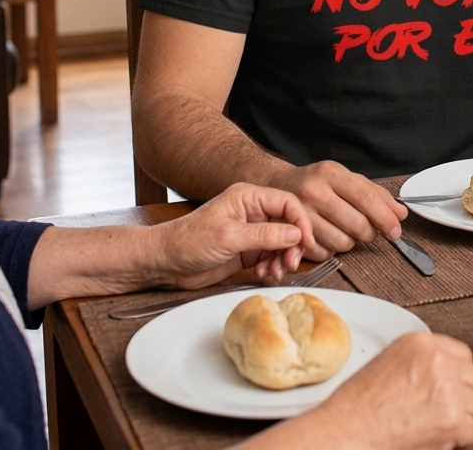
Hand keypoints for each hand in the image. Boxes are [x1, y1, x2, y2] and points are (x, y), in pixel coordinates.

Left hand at [152, 183, 314, 287]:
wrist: (165, 263)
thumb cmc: (189, 241)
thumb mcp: (229, 237)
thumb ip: (265, 235)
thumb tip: (296, 234)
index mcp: (248, 197)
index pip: (287, 203)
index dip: (301, 222)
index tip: (307, 243)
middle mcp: (253, 212)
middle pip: (288, 224)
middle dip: (293, 245)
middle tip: (290, 264)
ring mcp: (250, 231)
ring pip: (282, 242)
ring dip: (283, 258)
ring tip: (275, 273)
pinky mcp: (247, 250)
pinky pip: (271, 256)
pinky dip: (272, 266)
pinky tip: (263, 274)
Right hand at [267, 159, 407, 259]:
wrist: (277, 185)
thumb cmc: (317, 182)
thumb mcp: (345, 178)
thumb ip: (374, 194)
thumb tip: (400, 213)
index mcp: (331, 173)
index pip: (365, 197)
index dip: (385, 216)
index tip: (396, 230)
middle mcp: (314, 191)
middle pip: (357, 224)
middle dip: (370, 232)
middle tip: (368, 229)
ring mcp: (301, 214)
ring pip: (342, 243)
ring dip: (351, 242)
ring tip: (345, 230)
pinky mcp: (293, 235)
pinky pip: (325, 254)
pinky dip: (332, 250)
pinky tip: (328, 236)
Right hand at [312, 332, 472, 449]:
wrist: (345, 431)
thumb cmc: (357, 405)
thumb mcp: (388, 362)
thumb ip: (420, 362)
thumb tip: (446, 377)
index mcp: (420, 342)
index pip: (462, 355)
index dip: (458, 378)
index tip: (453, 390)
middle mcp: (436, 360)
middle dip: (465, 398)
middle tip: (448, 413)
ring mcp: (446, 387)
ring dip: (464, 420)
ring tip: (441, 428)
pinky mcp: (450, 417)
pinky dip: (461, 441)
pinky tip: (441, 440)